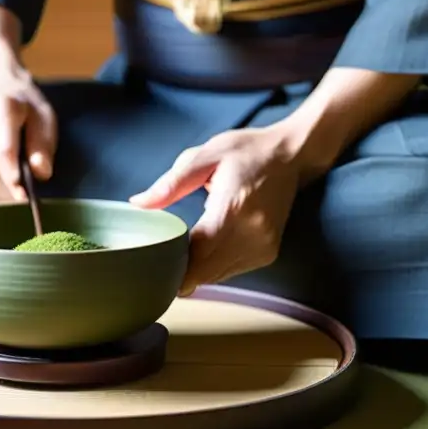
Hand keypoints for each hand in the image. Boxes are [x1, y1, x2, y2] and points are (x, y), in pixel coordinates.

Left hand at [129, 126, 302, 296]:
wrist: (290, 156)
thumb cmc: (245, 151)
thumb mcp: (205, 156)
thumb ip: (171, 183)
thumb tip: (137, 203)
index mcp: (233, 208)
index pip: (197, 254)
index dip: (171, 264)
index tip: (150, 262)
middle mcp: (252, 233)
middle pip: (205, 272)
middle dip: (178, 270)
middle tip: (158, 257)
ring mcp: (263, 247)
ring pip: (216, 277)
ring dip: (196, 269)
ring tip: (180, 248)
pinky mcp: (268, 253)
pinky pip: (231, 272)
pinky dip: (213, 265)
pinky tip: (205, 246)